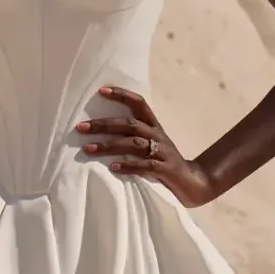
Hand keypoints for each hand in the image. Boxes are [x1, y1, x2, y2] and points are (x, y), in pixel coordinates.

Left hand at [75, 87, 214, 207]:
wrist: (193, 183)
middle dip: (104, 125)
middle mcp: (158, 135)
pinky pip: (145, 166)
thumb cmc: (165, 162)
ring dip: (109, 146)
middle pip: (129, 124)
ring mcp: (162, 152)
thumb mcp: (152, 145)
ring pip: (133, 144)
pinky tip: (113, 168)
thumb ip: (133, 137)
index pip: (139, 103)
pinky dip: (128, 166)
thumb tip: (102, 131)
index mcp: (154, 126)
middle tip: (81, 128)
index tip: (101, 90)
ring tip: (88, 149)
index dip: (122, 95)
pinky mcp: (165, 170)